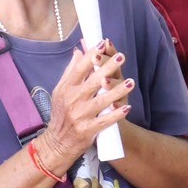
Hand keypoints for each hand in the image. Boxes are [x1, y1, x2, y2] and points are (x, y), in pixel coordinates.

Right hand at [40, 42, 132, 173]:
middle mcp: (73, 100)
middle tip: (121, 57)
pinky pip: (105, 121)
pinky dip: (116, 114)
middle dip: (108, 68)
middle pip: (93, 82)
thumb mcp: (60, 91)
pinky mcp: (88, 130)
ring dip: (117, 91)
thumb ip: (70, 71)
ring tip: (130, 82)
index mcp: (67, 89)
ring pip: (101, 101)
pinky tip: (127, 107)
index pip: (79, 68)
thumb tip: (79, 51)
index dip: (91, 55)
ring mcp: (81, 116)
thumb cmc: (61, 114)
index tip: (102, 43)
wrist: (57, 143)